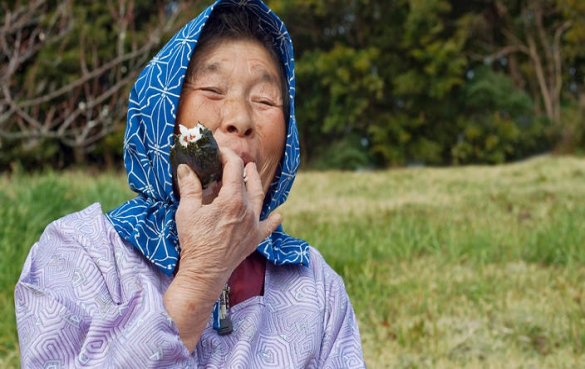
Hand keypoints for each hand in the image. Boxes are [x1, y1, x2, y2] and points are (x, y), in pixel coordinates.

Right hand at [163, 148, 281, 351]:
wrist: (205, 272)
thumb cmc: (194, 241)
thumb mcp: (187, 211)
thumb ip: (189, 186)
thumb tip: (185, 168)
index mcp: (232, 199)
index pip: (234, 168)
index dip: (227, 155)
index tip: (219, 151)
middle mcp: (248, 210)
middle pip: (248, 182)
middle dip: (241, 168)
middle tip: (236, 161)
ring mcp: (253, 225)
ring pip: (260, 198)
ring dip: (257, 184)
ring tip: (253, 173)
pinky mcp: (255, 240)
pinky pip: (268, 226)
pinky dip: (273, 219)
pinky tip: (278, 215)